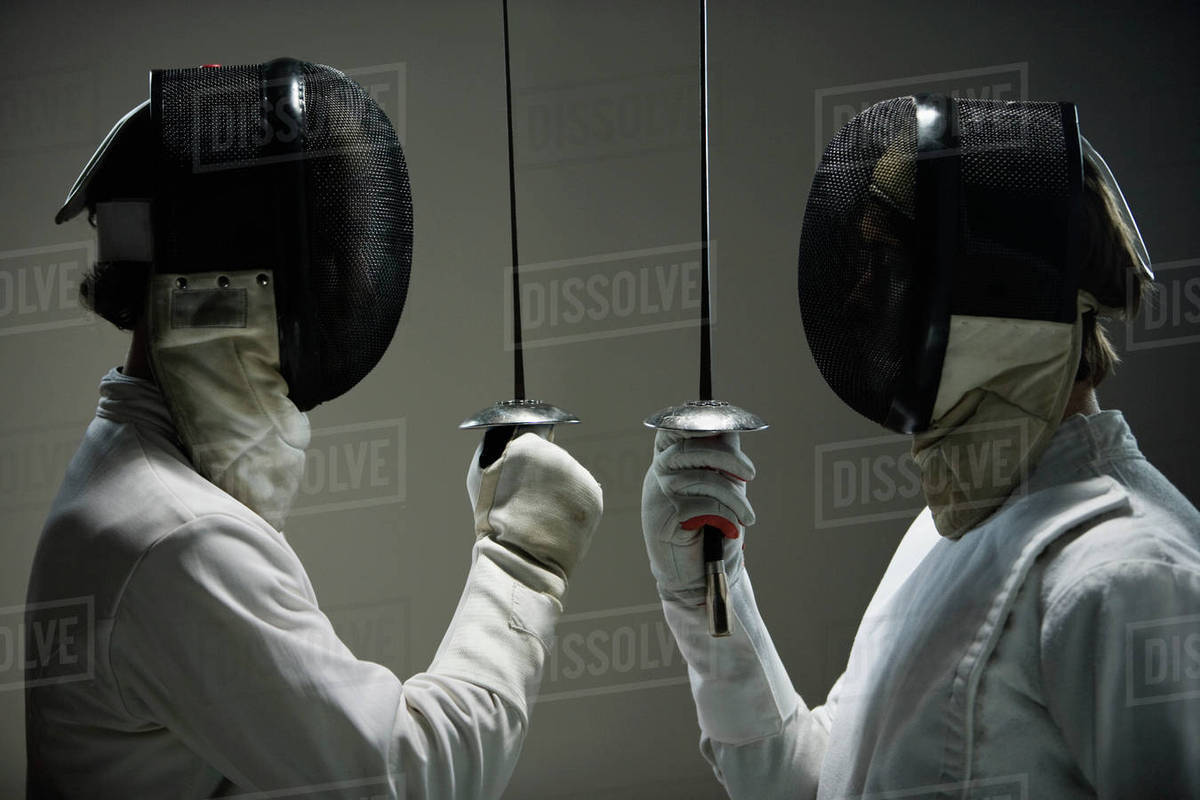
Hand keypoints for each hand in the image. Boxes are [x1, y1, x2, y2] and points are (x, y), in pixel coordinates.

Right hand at [467, 428, 602, 579]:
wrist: (519, 556)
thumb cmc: (492, 516)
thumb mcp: (481, 472)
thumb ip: (499, 445)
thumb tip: (514, 428)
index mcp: (530, 445)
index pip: (532, 435)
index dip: (523, 454)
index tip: (517, 469)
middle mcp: (559, 455)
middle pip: (551, 455)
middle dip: (540, 472)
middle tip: (525, 496)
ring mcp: (579, 475)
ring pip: (566, 475)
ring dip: (556, 488)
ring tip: (538, 511)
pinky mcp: (593, 496)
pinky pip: (581, 492)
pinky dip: (570, 503)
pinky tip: (555, 517)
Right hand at [641, 430, 755, 597]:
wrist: (697, 575)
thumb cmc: (711, 527)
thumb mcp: (721, 485)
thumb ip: (722, 455)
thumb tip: (730, 427)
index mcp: (668, 461)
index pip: (673, 429)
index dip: (694, 420)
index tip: (720, 424)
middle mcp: (657, 474)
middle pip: (689, 447)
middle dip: (727, 457)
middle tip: (750, 475)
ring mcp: (657, 496)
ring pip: (700, 477)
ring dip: (734, 498)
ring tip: (747, 517)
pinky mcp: (663, 520)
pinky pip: (702, 506)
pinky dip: (723, 517)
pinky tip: (729, 530)